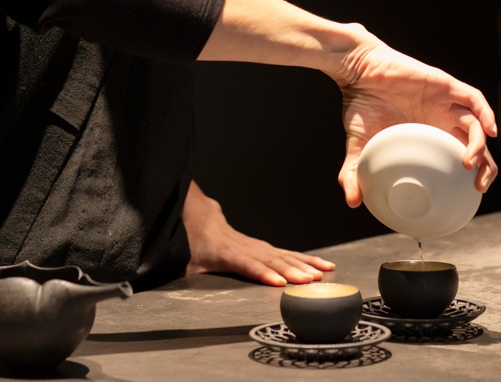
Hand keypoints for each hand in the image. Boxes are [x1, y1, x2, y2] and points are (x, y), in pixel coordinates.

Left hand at [181, 181, 334, 285]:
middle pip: (270, 259)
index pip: (246, 263)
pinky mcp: (262, 246)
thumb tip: (178, 286)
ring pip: (282, 254)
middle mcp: (244, 246)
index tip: (278, 281)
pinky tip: (322, 266)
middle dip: (292, 270)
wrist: (197, 214)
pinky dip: (305, 259)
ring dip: (303, 265)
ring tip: (322, 274)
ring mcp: (255, 244)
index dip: (262, 272)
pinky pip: (285, 253)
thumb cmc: (191, 242)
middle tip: (311, 281)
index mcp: (224, 251)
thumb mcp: (183, 260)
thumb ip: (185, 272)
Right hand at [331, 25, 497, 207]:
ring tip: (471, 163)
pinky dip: (487, 114)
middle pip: (476, 145)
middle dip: (485, 168)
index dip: (470, 176)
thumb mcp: (358, 143)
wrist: (357, 71)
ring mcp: (445, 102)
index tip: (468, 195)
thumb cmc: (360, 104)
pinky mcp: (445, 85)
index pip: (459, 157)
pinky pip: (474, 99)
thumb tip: (351, 202)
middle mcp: (440, 119)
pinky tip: (490, 130)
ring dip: (481, 146)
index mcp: (427, 134)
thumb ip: (354, 171)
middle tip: (477, 187)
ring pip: (477, 125)